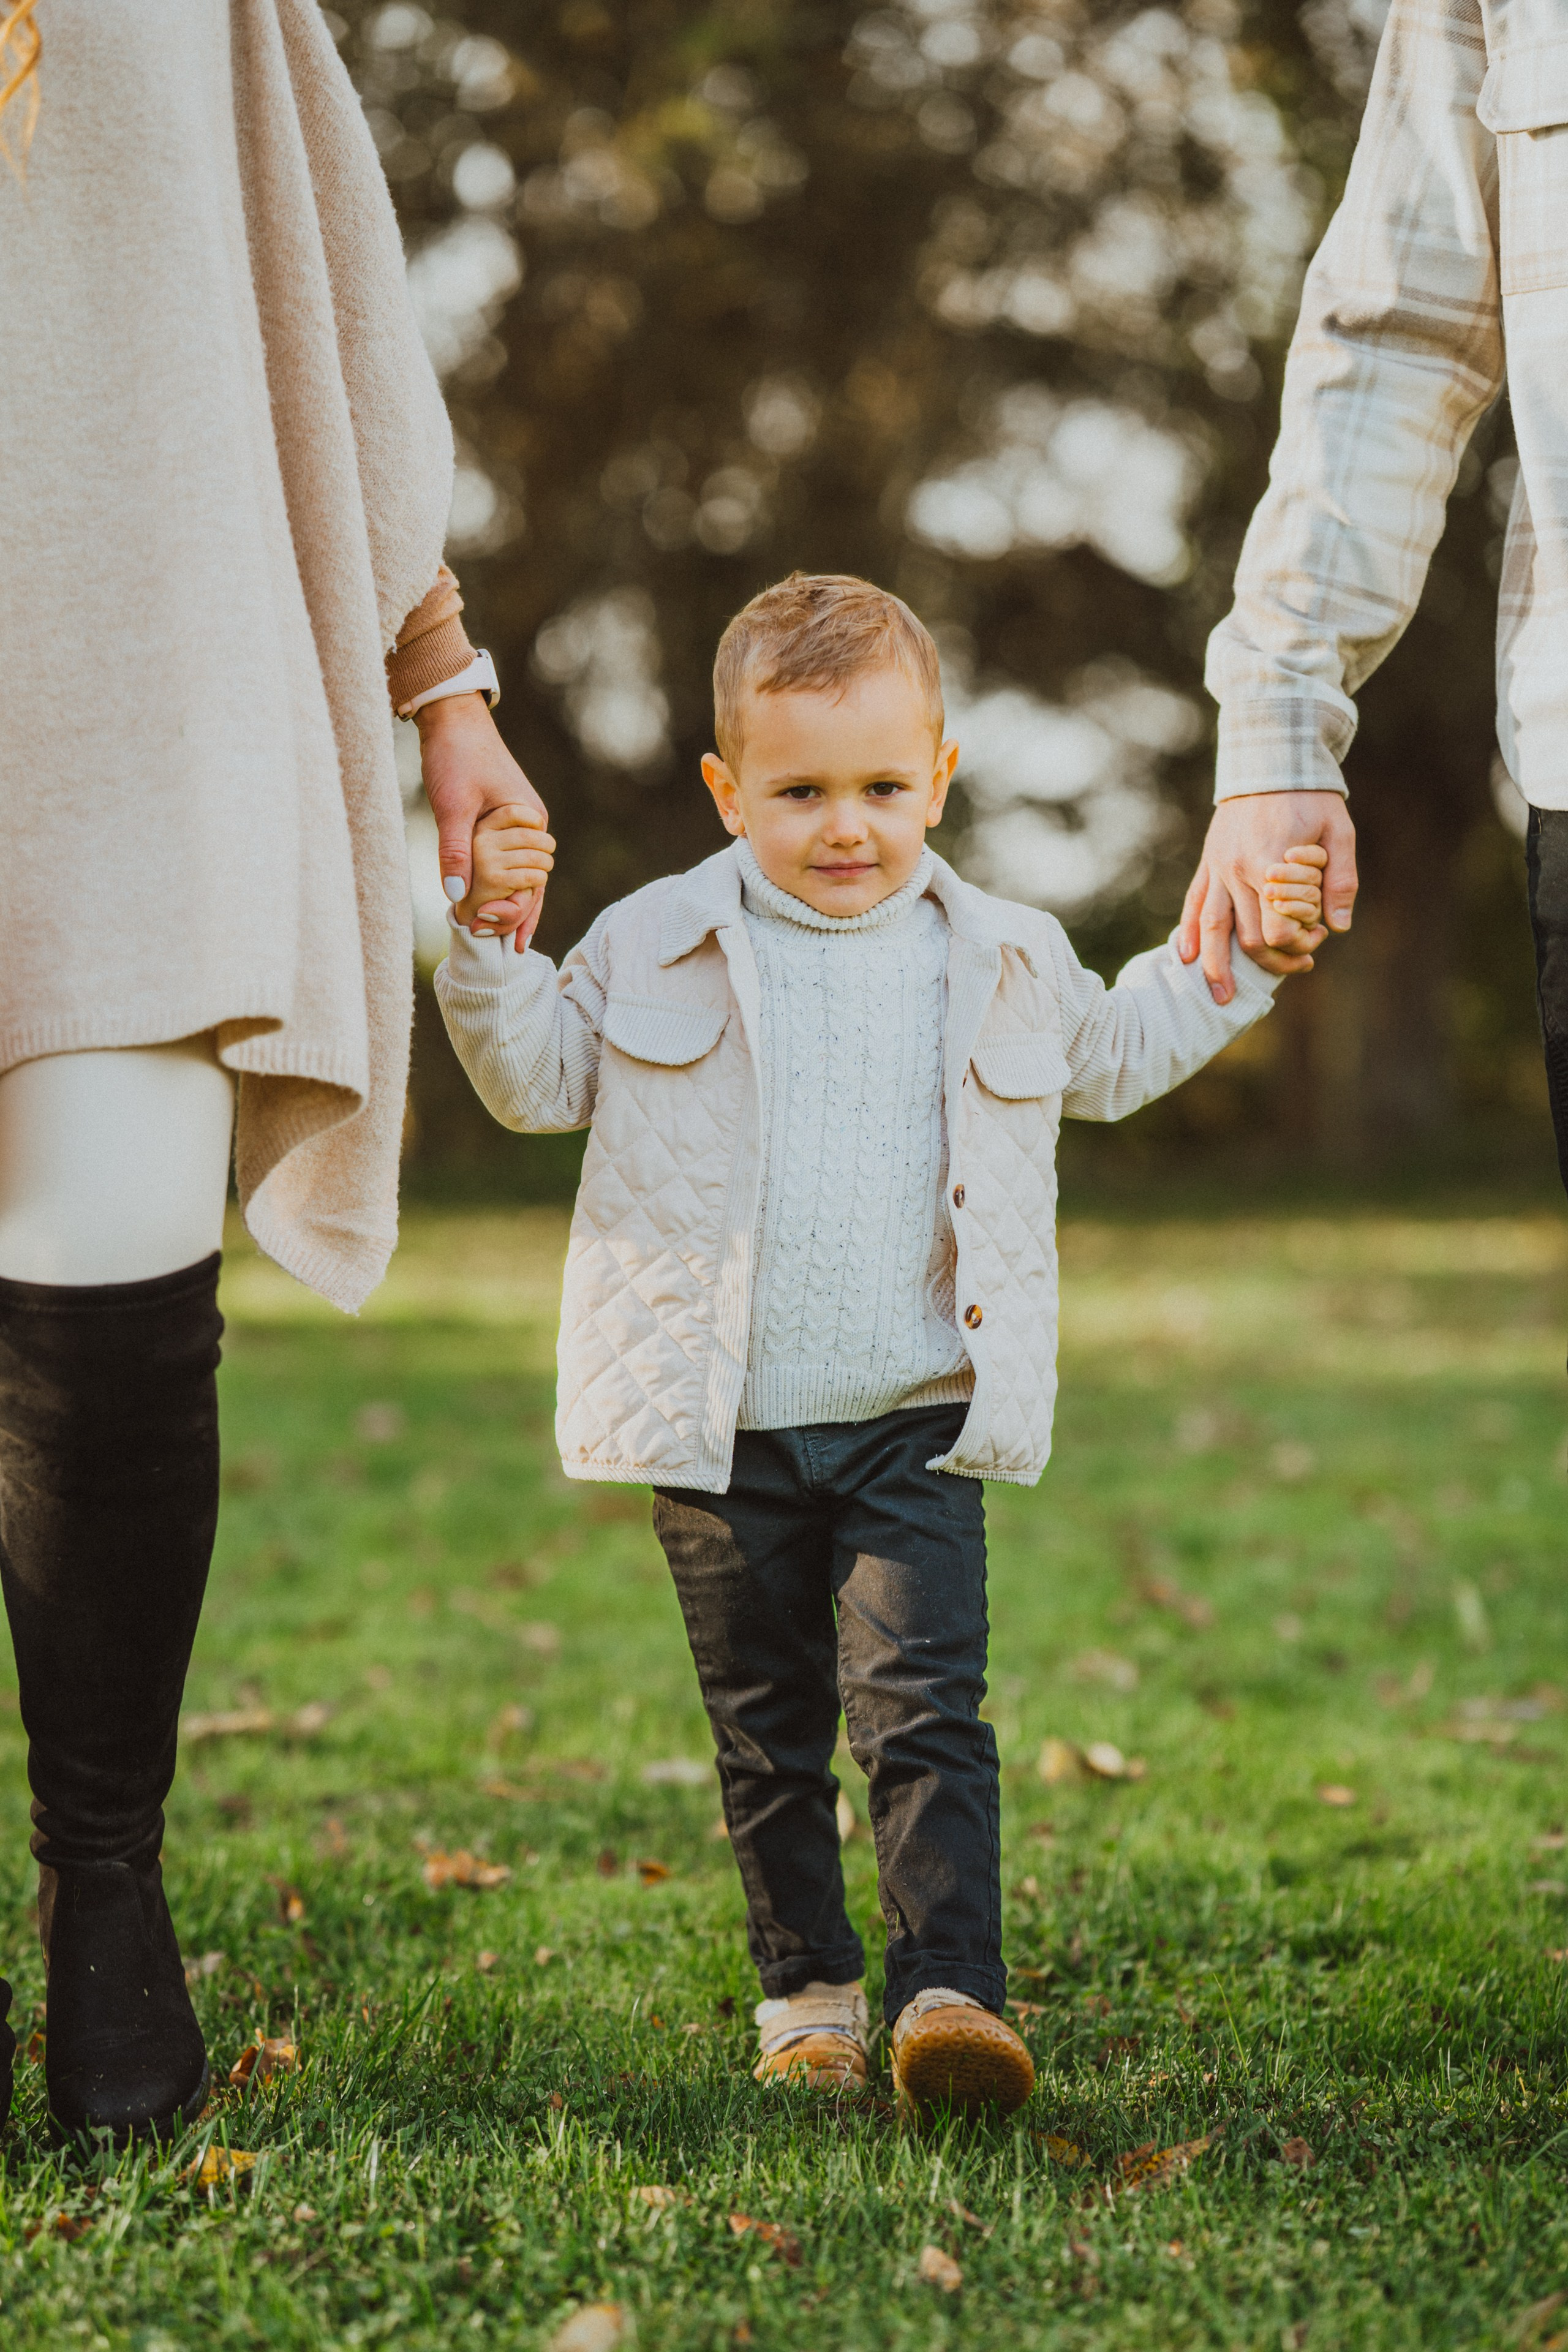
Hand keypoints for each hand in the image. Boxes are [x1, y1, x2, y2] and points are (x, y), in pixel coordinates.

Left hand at [417, 693, 549, 949]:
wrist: (452, 718)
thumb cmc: (456, 755)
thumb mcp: (452, 806)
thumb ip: (456, 851)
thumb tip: (457, 897)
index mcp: (531, 824)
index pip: (533, 882)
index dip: (517, 913)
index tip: (498, 936)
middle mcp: (532, 828)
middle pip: (531, 884)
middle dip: (516, 916)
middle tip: (496, 947)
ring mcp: (519, 826)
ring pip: (519, 875)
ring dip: (507, 904)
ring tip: (493, 937)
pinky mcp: (503, 822)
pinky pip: (506, 862)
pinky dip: (499, 884)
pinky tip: (486, 905)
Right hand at [1178, 792, 1356, 1004]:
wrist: (1270, 758)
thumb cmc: (1311, 796)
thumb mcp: (1339, 831)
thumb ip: (1341, 880)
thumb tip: (1338, 927)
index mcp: (1271, 863)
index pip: (1277, 927)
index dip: (1297, 944)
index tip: (1318, 940)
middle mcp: (1238, 870)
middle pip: (1248, 936)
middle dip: (1273, 960)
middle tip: (1300, 962)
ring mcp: (1218, 868)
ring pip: (1211, 929)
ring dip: (1215, 967)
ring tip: (1220, 998)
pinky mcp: (1209, 863)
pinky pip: (1193, 904)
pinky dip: (1188, 933)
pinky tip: (1186, 958)